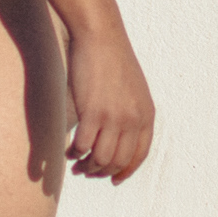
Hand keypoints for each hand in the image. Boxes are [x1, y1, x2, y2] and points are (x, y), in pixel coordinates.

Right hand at [65, 27, 154, 183]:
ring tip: (76, 163)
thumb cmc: (113, 60)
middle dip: (101, 172)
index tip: (113, 179)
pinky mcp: (93, 113)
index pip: (139, 156)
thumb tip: (119, 138)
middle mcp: (133, 120)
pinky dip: (75, 153)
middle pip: (118, 161)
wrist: (101, 37)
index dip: (125, 172)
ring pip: (101, 159)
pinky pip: (84, 146)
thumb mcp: (133, 90)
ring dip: (87, 166)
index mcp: (147, 115)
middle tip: (86, 172)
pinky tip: (70, 150)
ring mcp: (114, 118)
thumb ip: (131, 114)